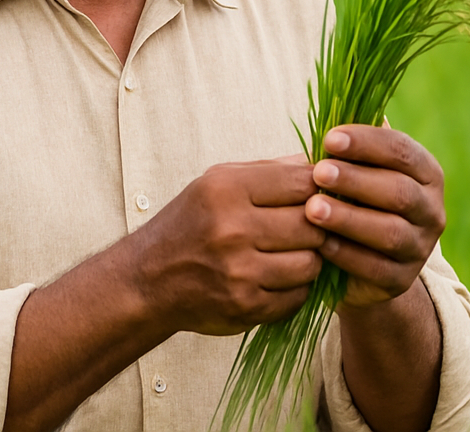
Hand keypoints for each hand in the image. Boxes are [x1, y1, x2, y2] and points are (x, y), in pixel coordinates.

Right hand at [126, 159, 325, 335]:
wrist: (148, 279)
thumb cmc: (190, 223)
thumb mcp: (217, 182)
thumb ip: (269, 171)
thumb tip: (321, 164)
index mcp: (227, 190)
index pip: (301, 183)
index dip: (317, 188)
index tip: (316, 195)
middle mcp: (232, 230)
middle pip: (311, 225)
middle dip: (317, 226)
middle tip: (308, 227)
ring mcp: (239, 273)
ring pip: (310, 264)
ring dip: (309, 260)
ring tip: (293, 253)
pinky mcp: (245, 307)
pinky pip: (297, 297)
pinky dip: (295, 288)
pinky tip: (278, 277)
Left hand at [305, 125, 445, 309]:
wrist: (357, 261)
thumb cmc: (351, 197)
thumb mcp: (354, 168)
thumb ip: (351, 144)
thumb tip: (339, 96)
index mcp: (426, 172)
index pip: (402, 151)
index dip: (366, 143)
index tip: (329, 139)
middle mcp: (432, 209)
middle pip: (400, 192)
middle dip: (356, 180)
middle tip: (318, 173)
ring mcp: (421, 248)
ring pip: (390, 232)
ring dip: (349, 218)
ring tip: (313, 209)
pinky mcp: (401, 280)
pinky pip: (376, 268)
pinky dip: (346, 254)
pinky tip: (320, 243)